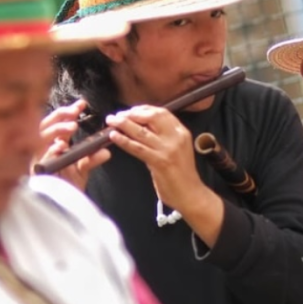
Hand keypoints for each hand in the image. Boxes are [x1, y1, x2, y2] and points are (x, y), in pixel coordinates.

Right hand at [35, 99, 109, 190]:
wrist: (62, 206)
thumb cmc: (68, 185)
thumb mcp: (83, 169)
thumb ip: (93, 158)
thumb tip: (106, 152)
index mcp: (54, 144)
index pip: (59, 123)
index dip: (68, 112)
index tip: (82, 104)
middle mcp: (43, 149)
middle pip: (45, 125)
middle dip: (59, 117)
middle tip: (75, 113)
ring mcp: (39, 159)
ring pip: (40, 139)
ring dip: (56, 131)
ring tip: (72, 128)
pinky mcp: (36, 172)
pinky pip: (40, 159)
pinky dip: (50, 151)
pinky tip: (59, 147)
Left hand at [106, 105, 224, 246]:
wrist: (190, 194)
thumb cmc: (181, 174)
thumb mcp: (176, 149)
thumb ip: (161, 137)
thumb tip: (140, 127)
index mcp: (182, 132)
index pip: (161, 112)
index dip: (142, 109)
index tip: (129, 111)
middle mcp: (176, 137)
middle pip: (151, 116)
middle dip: (131, 114)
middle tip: (117, 116)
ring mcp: (169, 149)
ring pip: (141, 131)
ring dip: (123, 124)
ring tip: (111, 122)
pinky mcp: (160, 161)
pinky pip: (138, 148)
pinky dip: (124, 141)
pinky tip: (114, 137)